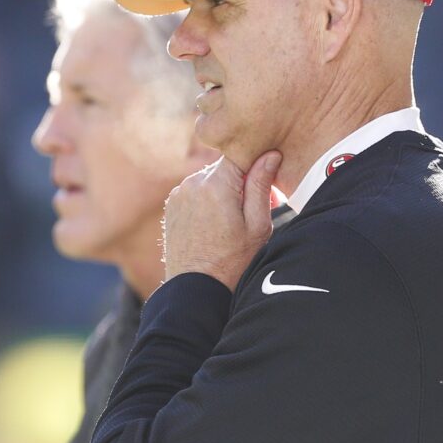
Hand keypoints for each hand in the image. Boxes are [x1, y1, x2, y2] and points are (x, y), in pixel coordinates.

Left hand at [162, 150, 281, 291]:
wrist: (195, 289)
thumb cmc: (233, 262)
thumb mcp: (257, 225)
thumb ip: (262, 185)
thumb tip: (271, 154)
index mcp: (216, 184)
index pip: (240, 154)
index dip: (257, 164)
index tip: (267, 182)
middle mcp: (193, 182)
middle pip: (226, 168)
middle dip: (242, 182)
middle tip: (256, 209)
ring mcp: (179, 193)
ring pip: (211, 179)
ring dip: (224, 191)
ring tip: (234, 221)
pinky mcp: (172, 204)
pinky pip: (196, 191)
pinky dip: (208, 200)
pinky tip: (215, 225)